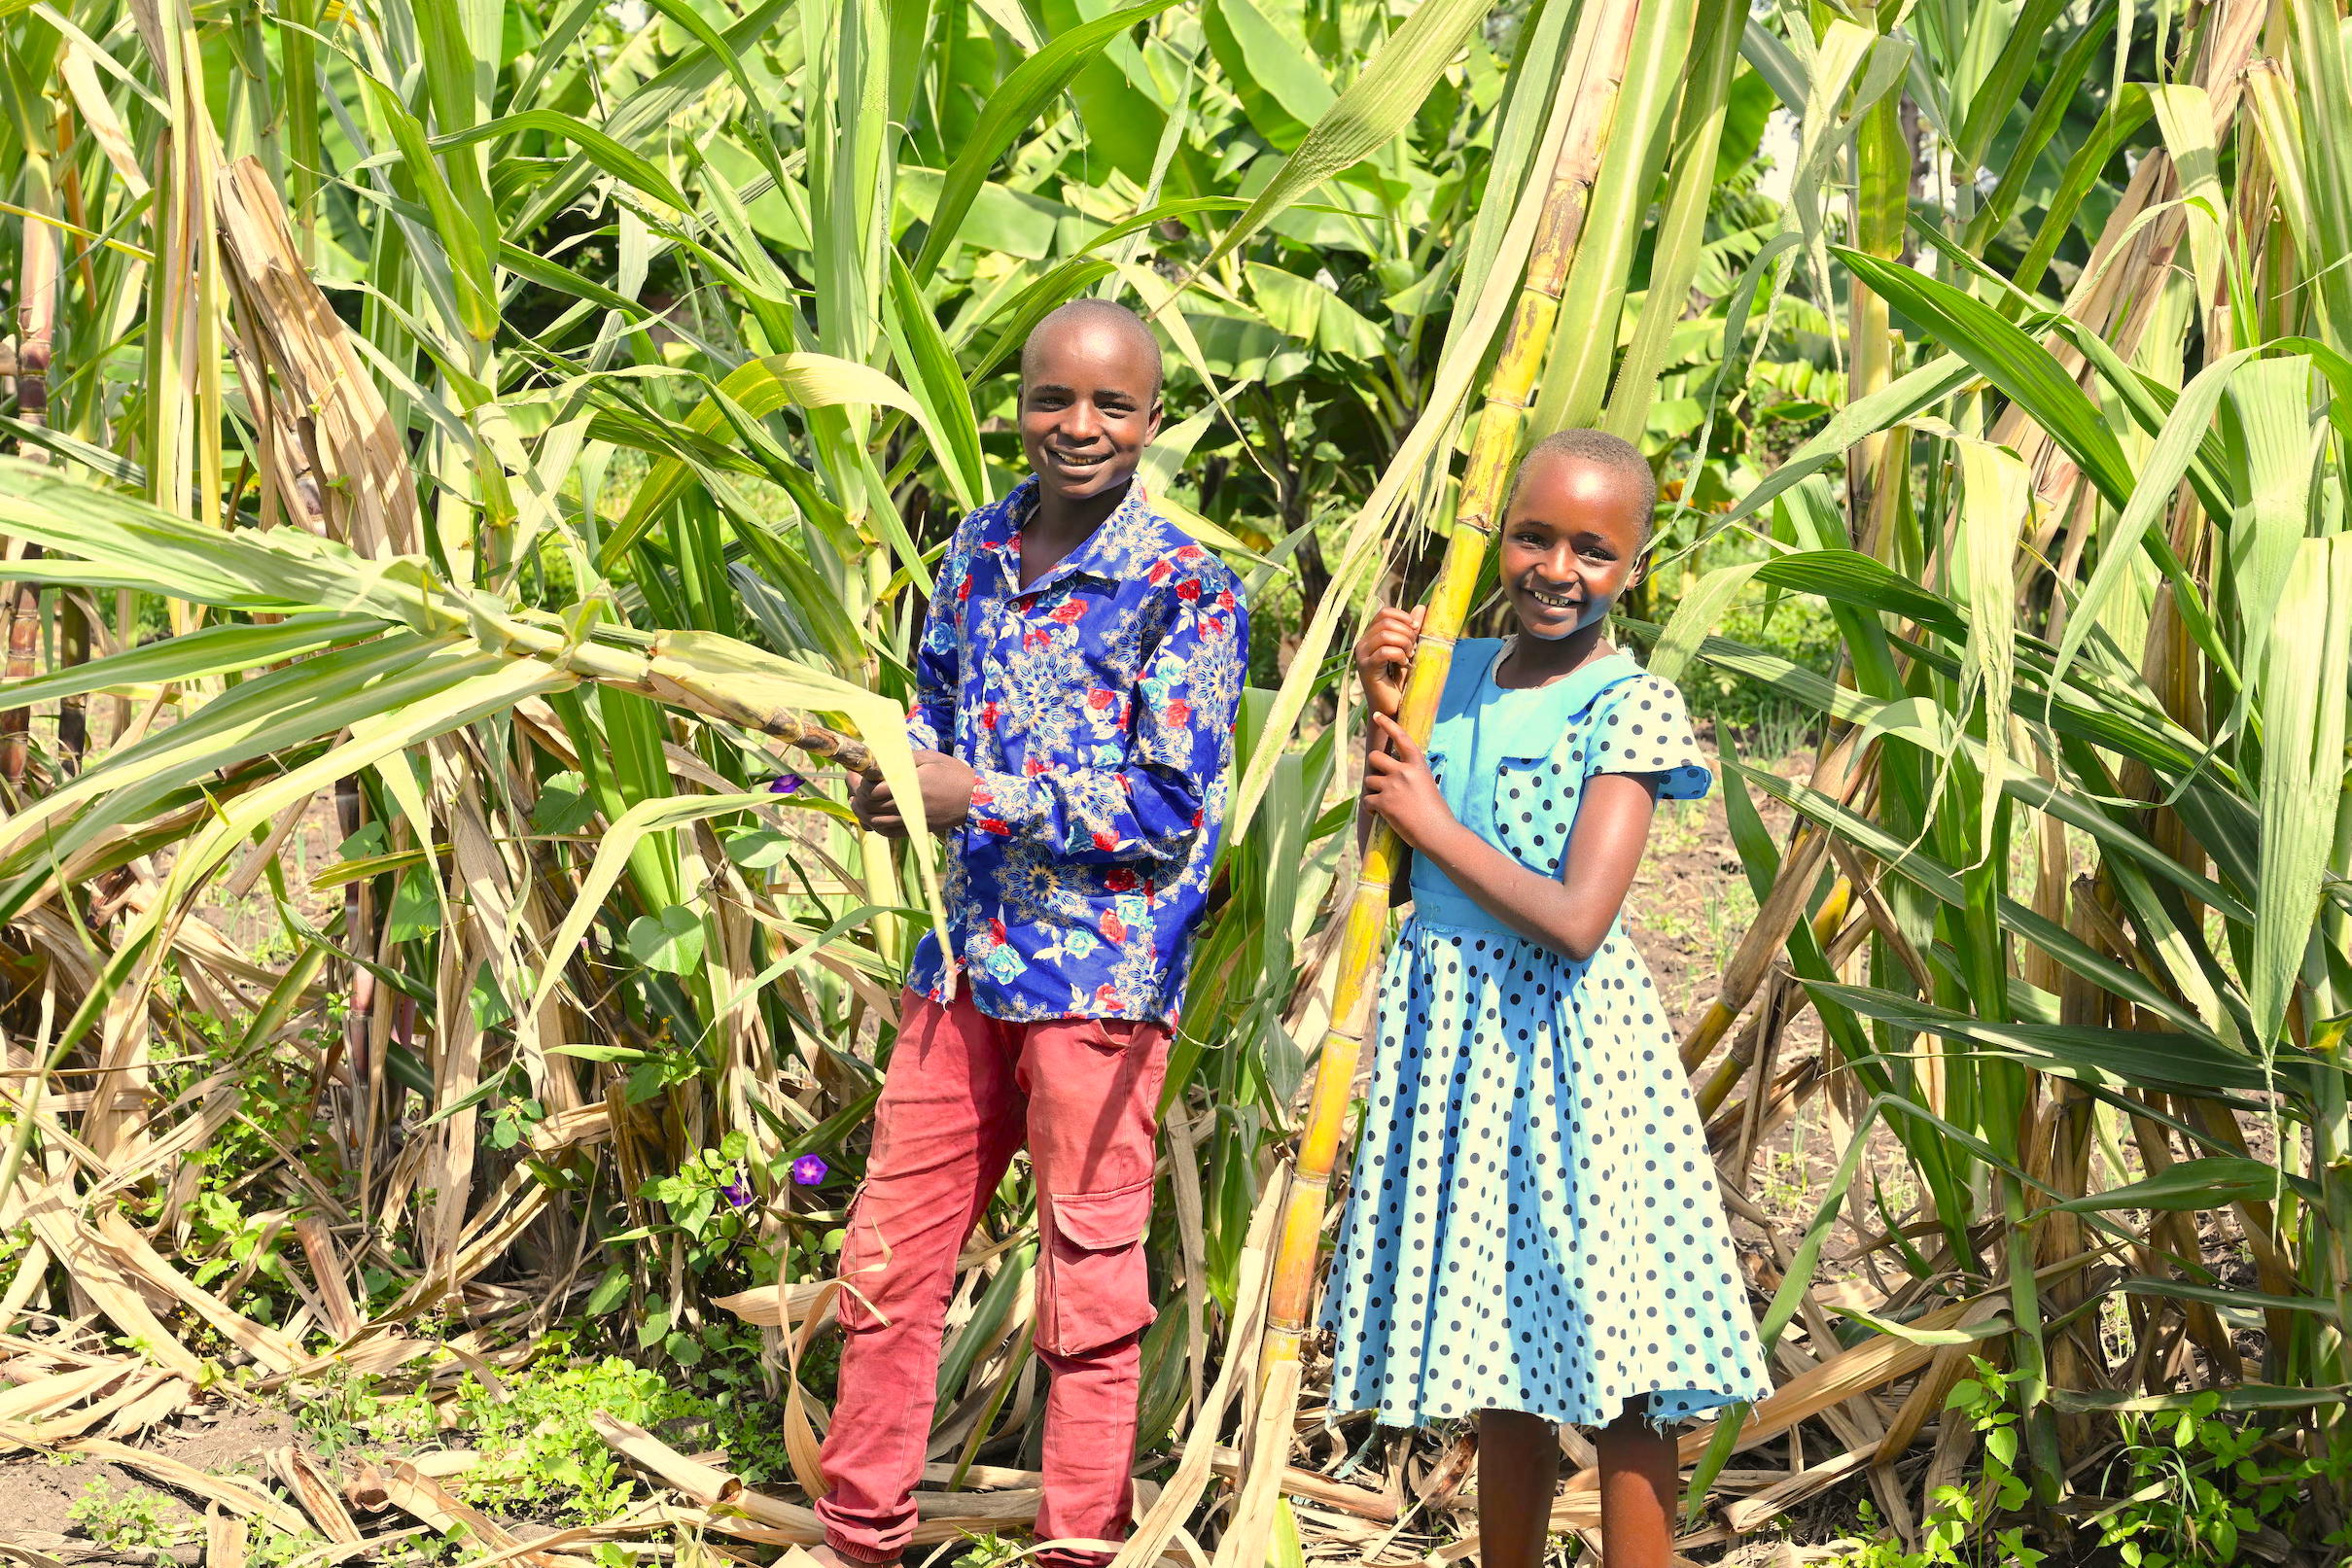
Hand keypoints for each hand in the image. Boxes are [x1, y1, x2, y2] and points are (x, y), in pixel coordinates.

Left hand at [849, 750, 976, 837]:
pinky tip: (870, 815)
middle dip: (855, 793)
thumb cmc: (952, 773)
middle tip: (852, 782)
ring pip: (873, 821)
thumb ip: (901, 758)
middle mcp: (907, 805)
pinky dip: (873, 825)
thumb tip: (876, 756)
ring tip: (856, 798)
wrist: (974, 799)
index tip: (855, 771)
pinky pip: (886, 832)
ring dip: (860, 810)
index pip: (872, 789)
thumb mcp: (929, 757)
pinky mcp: (913, 829)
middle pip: (868, 806)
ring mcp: (910, 820)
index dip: (858, 780)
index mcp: (910, 785)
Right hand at [1353, 605, 1423, 718]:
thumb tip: (1421, 607)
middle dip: (1406, 632)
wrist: (1392, 707)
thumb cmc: (1401, 681)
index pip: (1384, 612)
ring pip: (1386, 635)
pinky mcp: (1366, 669)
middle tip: (1413, 649)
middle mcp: (1363, 643)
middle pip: (1386, 622)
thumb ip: (1413, 630)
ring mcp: (1362, 656)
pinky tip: (1403, 664)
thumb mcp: (1410, 650)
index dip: (1403, 617)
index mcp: (1371, 636)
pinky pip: (1385, 652)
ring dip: (1404, 644)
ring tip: (1408, 657)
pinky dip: (1399, 655)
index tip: (1416, 629)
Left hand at [1361, 713, 1450, 849]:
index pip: (1402, 738)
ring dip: (1373, 791)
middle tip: (1380, 780)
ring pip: (1369, 780)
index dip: (1388, 725)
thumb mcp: (1427, 784)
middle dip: (1374, 768)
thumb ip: (1411, 775)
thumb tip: (1394, 775)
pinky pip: (1367, 800)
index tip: (1377, 716)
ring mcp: (1392, 786)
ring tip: (1385, 803)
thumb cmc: (1436, 812)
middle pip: (1374, 757)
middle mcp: (1403, 771)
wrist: (1437, 832)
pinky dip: (1370, 808)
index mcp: (1417, 765)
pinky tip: (1379, 814)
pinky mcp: (1383, 803)